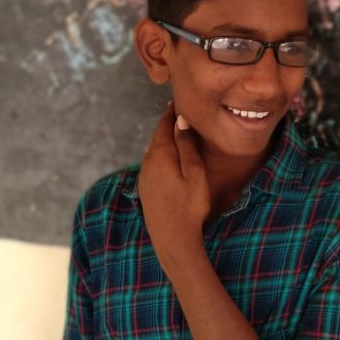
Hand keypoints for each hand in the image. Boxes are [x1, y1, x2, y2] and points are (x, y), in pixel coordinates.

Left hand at [137, 102, 210, 275]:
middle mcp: (147, 163)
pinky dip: (161, 155)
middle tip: (178, 112)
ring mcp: (144, 177)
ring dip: (164, 140)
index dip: (172, 112)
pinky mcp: (145, 189)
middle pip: (157, 136)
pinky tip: (170, 159)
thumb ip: (187, 146)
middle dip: (167, 124)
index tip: (179, 100)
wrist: (172, 239)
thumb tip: (180, 120)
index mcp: (160, 155)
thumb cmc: (190, 206)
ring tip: (176, 132)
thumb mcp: (195, 173)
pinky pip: (152, 164)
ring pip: (153, 150)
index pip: (164, 125)